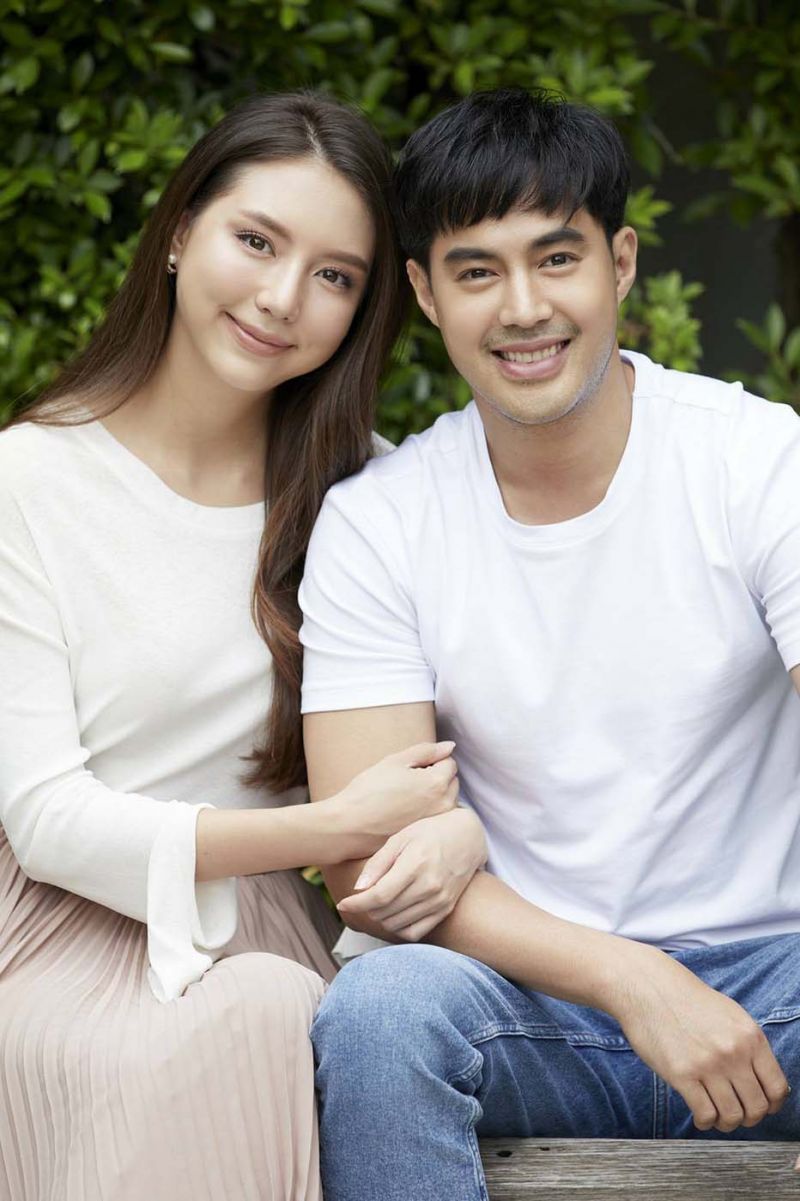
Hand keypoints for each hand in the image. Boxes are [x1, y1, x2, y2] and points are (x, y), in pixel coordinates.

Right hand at [333, 741, 458, 849]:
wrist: (350, 825)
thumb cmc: (369, 791)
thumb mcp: (396, 761)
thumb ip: (427, 751)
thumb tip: (449, 746)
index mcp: (437, 783)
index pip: (449, 762)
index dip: (430, 760)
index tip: (410, 767)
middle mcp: (444, 805)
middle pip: (452, 781)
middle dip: (437, 776)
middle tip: (408, 780)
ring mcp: (437, 822)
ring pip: (447, 798)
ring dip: (435, 793)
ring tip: (406, 796)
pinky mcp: (428, 833)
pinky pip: (437, 815)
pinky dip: (428, 809)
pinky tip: (406, 810)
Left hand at [337, 807, 487, 940]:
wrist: (467, 837)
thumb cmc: (429, 832)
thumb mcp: (401, 837)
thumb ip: (378, 863)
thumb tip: (358, 888)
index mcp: (416, 864)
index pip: (379, 896)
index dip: (356, 904)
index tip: (342, 904)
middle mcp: (430, 886)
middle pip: (386, 912)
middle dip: (366, 908)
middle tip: (362, 896)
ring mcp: (440, 901)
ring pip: (397, 924)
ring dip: (380, 918)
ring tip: (378, 903)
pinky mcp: (446, 910)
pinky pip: (415, 933)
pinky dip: (398, 928)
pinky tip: (394, 914)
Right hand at [611, 945, 789, 1132]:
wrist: (650, 987)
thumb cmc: (688, 1000)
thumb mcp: (730, 1015)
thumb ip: (749, 1045)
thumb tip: (764, 1078)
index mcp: (750, 1036)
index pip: (777, 1088)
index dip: (772, 1105)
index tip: (763, 1108)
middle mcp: (734, 1052)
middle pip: (757, 1107)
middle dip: (749, 1118)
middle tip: (738, 1115)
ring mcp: (708, 1064)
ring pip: (732, 1116)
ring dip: (726, 1123)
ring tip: (717, 1117)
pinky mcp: (682, 1074)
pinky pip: (705, 1114)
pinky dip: (705, 1122)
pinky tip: (700, 1116)